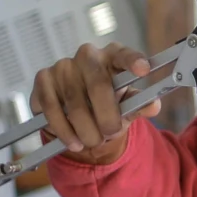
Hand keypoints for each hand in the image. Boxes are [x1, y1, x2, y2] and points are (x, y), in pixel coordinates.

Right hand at [31, 42, 159, 166]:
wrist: (76, 114)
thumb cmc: (106, 105)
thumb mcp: (126, 107)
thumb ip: (140, 105)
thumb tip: (153, 106)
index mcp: (113, 57)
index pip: (123, 54)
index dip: (133, 60)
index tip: (144, 70)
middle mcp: (88, 56)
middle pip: (98, 85)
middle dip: (106, 116)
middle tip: (111, 132)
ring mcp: (63, 66)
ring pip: (74, 103)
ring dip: (86, 129)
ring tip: (93, 142)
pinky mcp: (43, 79)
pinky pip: (52, 109)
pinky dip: (64, 130)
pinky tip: (74, 142)